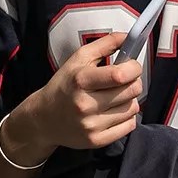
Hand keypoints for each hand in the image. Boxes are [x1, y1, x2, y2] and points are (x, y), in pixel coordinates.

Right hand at [21, 32, 141, 153]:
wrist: (43, 118)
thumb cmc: (65, 84)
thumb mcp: (79, 58)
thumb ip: (105, 44)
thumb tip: (130, 36)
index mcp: (81, 80)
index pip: (120, 75)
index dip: (134, 68)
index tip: (131, 66)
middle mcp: (86, 104)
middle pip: (131, 91)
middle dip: (133, 82)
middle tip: (123, 81)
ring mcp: (91, 125)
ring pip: (132, 108)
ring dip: (130, 100)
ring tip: (116, 97)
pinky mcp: (96, 141)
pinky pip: (129, 126)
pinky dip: (127, 117)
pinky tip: (114, 111)